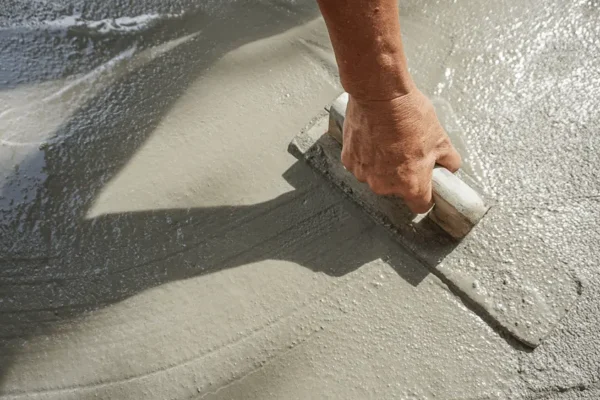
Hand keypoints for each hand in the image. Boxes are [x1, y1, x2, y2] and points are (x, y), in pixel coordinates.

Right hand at [341, 89, 461, 212]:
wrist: (379, 94)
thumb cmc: (409, 115)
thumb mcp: (441, 138)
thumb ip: (449, 160)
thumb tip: (449, 166)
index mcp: (410, 184)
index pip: (420, 205)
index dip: (425, 195)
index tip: (425, 184)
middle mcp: (384, 185)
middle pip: (396, 189)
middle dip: (402, 175)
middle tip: (407, 151)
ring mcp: (364, 173)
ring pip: (376, 176)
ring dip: (381, 165)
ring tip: (388, 141)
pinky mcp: (349, 159)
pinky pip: (361, 163)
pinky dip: (366, 154)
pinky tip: (373, 137)